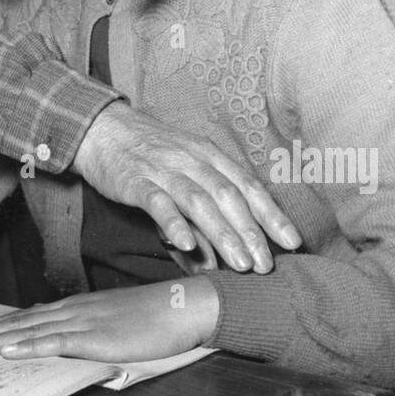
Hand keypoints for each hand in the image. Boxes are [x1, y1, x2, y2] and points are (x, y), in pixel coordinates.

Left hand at [0, 276, 219, 364]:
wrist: (182, 306)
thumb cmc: (152, 318)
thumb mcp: (110, 326)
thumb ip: (85, 335)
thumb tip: (63, 345)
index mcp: (71, 309)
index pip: (21, 319)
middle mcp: (68, 312)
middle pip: (14, 323)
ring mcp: (80, 322)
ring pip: (25, 331)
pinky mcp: (94, 336)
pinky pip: (55, 342)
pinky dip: (28, 345)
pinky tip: (6, 349)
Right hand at [74, 102, 300, 272]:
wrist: (102, 129)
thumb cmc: (150, 153)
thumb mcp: (185, 169)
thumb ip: (206, 208)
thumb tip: (224, 254)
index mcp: (209, 155)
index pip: (248, 185)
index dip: (271, 214)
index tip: (292, 241)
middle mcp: (191, 160)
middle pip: (228, 196)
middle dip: (251, 232)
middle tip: (266, 265)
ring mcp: (163, 169)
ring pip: (199, 201)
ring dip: (223, 233)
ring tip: (240, 263)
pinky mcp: (135, 181)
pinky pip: (157, 202)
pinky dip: (174, 223)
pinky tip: (188, 244)